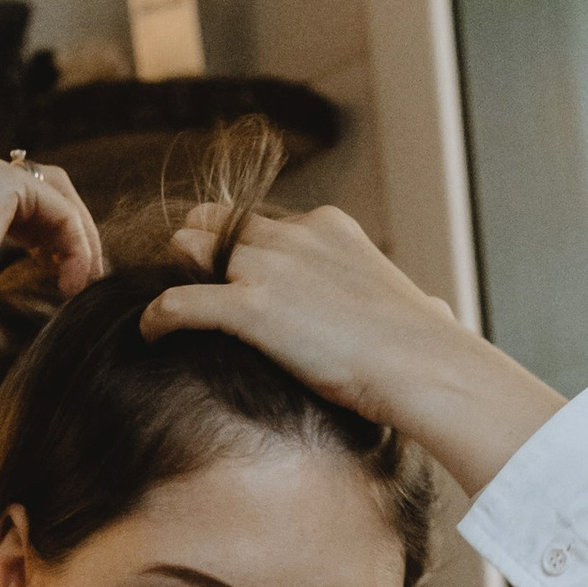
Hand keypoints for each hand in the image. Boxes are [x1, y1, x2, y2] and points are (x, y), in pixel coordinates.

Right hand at [0, 154, 102, 361]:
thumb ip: (5, 312)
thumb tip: (38, 327)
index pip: (13, 205)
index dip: (48, 240)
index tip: (65, 285)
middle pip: (39, 188)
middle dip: (69, 233)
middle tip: (85, 280)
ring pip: (53, 189)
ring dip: (79, 236)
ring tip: (85, 282)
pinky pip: (58, 204)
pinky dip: (76, 240)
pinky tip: (75, 279)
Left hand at [139, 202, 564, 496]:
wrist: (423, 365)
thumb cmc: (427, 348)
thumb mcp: (419, 305)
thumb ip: (412, 300)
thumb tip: (439, 312)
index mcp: (328, 228)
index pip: (261, 221)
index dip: (236, 246)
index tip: (227, 274)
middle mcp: (292, 236)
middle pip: (215, 224)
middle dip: (194, 250)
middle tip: (182, 286)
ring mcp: (267, 268)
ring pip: (187, 250)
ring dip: (171, 275)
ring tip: (163, 310)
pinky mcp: (248, 308)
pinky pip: (176, 302)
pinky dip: (156, 317)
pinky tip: (149, 336)